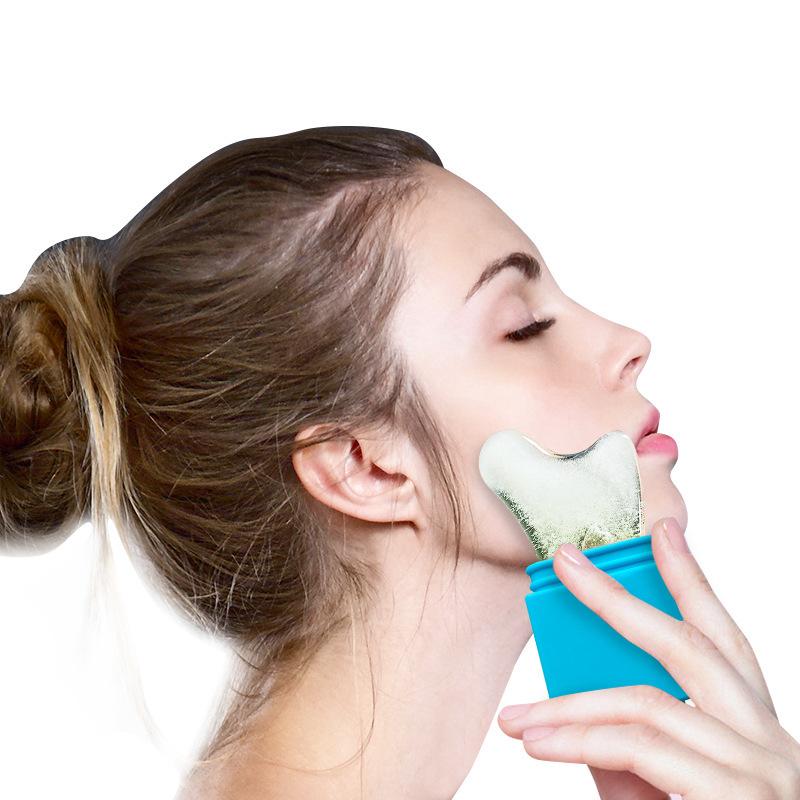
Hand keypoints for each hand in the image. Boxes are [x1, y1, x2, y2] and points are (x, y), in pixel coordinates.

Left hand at [497, 517, 799, 798]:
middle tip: (569, 564)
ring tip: (519, 717)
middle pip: (692, 648)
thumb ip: (634, 754)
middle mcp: (768, 744)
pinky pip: (642, 757)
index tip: (661, 529)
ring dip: (572, 704)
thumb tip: (576, 715)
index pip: (725, 638)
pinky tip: (542, 743)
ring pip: (649, 707)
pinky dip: (584, 743)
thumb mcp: (672, 794)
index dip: (693, 580)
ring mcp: (759, 775)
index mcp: (754, 730)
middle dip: (622, 598)